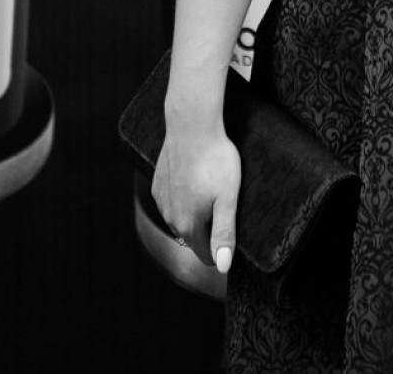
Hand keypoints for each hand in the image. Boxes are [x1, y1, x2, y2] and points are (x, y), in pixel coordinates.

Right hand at [151, 122, 241, 274]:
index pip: (206, 255)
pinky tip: (196, 180)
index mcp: (188, 226)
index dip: (221, 250)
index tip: (234, 234)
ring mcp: (161, 200)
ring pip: (181, 218)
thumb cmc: (215, 161)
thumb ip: (224, 234)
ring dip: (195, 213)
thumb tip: (222, 266)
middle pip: (194, 237)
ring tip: (212, 190)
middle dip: (209, 230)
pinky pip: (173, 201)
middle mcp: (169, 217)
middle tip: (226, 204)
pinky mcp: (158, 184)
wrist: (192, 127)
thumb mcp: (228, 199)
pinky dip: (184, 197)